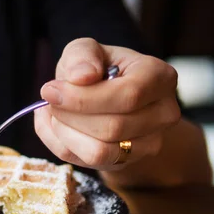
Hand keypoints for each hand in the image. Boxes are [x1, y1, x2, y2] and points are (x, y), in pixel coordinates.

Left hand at [35, 38, 179, 170]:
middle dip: (69, 115)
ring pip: (99, 152)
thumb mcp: (84, 50)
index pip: (127, 96)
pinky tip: (55, 126)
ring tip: (55, 113)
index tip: (49, 90)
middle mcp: (163, 113)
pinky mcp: (126, 162)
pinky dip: (62, 145)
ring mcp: (149, 143)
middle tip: (50, 100)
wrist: (102, 95)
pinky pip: (87, 163)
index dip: (83, 98)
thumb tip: (81, 76)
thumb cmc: (95, 68)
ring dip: (65, 133)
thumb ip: (82, 55)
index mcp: (159, 77)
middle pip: (112, 128)